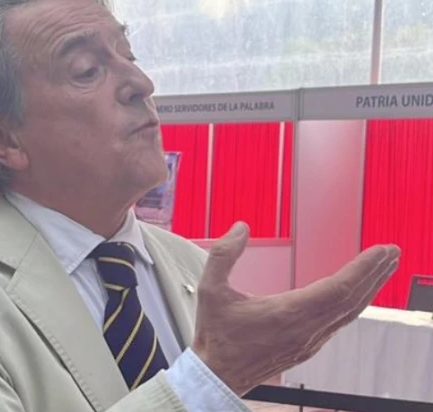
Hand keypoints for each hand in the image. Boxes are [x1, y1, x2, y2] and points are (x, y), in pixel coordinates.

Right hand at [191, 222, 398, 396]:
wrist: (217, 374)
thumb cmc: (215, 335)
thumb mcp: (209, 290)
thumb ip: (223, 255)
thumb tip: (241, 228)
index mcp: (286, 315)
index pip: (338, 289)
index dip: (362, 268)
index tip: (381, 251)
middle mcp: (305, 331)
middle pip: (351, 300)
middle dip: (374, 274)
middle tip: (392, 252)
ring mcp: (308, 342)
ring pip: (348, 313)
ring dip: (368, 288)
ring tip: (381, 268)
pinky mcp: (306, 347)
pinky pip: (338, 323)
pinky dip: (353, 303)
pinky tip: (355, 294)